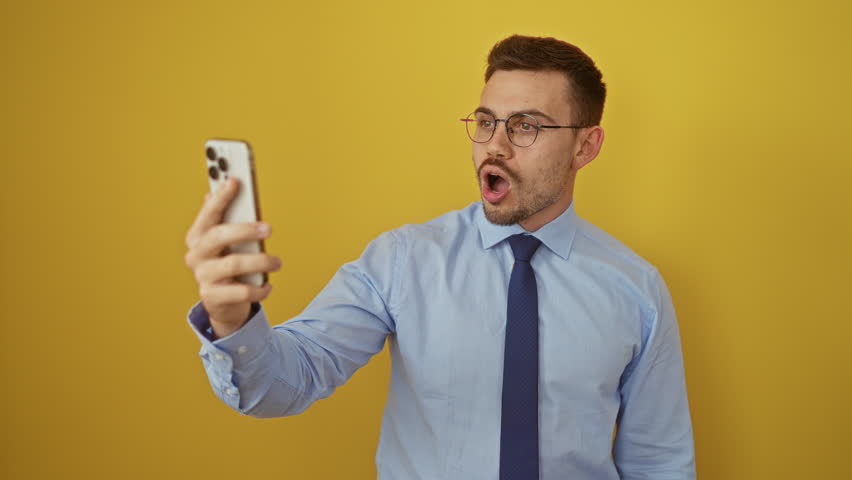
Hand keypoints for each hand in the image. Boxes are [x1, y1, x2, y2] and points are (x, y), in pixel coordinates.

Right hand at [184, 177, 280, 336]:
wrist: (223, 304)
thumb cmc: (229, 264)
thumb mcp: (229, 243)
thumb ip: (229, 217)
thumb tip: (228, 183)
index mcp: (198, 235)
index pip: (209, 213)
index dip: (221, 197)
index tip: (235, 181)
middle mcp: (196, 254)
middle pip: (218, 236)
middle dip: (245, 229)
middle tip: (269, 229)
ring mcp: (202, 276)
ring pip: (233, 264)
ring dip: (261, 262)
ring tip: (277, 262)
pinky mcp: (212, 297)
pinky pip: (241, 291)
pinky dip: (259, 288)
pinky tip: (267, 286)